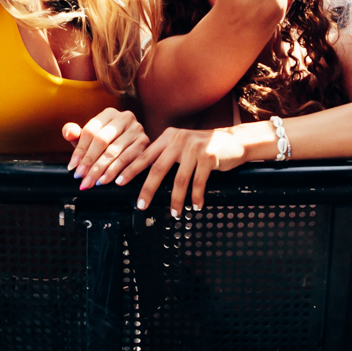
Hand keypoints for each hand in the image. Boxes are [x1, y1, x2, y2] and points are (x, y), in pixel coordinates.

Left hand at [60, 106, 147, 189]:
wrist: (133, 147)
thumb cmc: (107, 143)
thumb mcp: (91, 137)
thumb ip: (76, 134)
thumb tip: (68, 132)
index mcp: (109, 113)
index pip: (90, 131)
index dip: (80, 150)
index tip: (73, 166)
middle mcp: (125, 118)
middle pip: (102, 141)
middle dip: (90, 162)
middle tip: (81, 177)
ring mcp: (137, 130)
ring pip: (115, 152)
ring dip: (102, 170)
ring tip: (93, 182)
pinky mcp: (146, 143)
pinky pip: (130, 160)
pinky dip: (118, 172)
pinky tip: (110, 181)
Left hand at [129, 126, 245, 215]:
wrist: (234, 140)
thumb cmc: (205, 147)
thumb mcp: (182, 144)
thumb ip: (166, 154)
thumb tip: (147, 177)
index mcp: (168, 137)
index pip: (144, 155)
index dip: (129, 169)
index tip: (117, 182)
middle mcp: (178, 140)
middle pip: (157, 169)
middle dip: (147, 190)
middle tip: (141, 206)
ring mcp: (194, 148)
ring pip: (179, 180)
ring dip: (176, 200)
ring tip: (174, 213)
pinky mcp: (208, 156)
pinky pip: (198, 182)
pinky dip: (196, 197)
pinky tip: (195, 206)